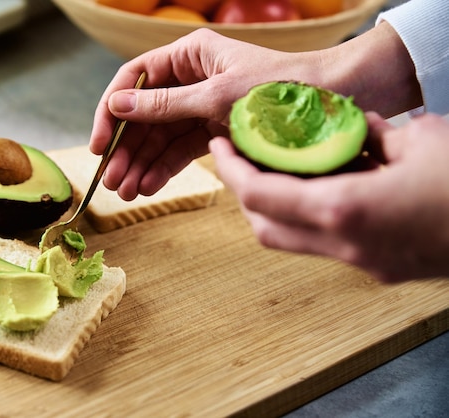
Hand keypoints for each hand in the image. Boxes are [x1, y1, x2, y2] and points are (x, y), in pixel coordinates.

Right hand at [90, 28, 323, 200]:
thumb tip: (116, 106)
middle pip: (143, 115)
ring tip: (127, 192)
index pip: (134, 81)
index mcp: (188, 55)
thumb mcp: (215, 96)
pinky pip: (181, 150)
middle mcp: (190, 79)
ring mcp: (201, 106)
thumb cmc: (278, 89)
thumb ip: (165, 104)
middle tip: (112, 181)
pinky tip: (149, 187)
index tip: (99, 143)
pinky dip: (165, 168)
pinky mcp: (213, 131)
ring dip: (142, 164)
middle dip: (126, 148)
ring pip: (160, 137)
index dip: (110, 112)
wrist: (331, 106)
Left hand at [209, 112, 448, 282]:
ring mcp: (362, 264)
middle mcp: (346, 247)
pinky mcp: (379, 268)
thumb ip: (370, 137)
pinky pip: (325, 244)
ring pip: (292, 241)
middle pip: (265, 228)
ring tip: (277, 170)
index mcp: (347, 211)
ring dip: (275, 208)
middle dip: (245, 193)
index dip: (233, 170)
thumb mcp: (421, 140)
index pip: (261, 196)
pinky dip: (309, 218)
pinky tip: (321, 189)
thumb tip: (347, 132)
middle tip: (243, 158)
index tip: (222, 146)